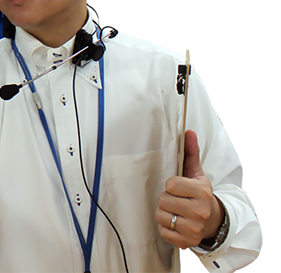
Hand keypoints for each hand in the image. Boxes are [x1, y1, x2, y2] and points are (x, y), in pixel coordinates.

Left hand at [156, 130, 223, 248]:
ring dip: (164, 214)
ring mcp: (194, 228)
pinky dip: (166, 228)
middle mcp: (200, 211)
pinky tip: (176, 224)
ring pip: (161, 216)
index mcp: (202, 192)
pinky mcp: (187, 242)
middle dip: (166, 199)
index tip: (179, 188)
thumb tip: (188, 132)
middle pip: (163, 200)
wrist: (213, 220)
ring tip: (175, 211)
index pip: (170, 184)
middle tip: (176, 200)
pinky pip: (164, 232)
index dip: (171, 185)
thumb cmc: (199, 194)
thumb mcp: (196, 174)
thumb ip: (190, 153)